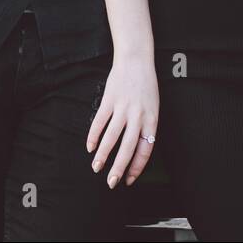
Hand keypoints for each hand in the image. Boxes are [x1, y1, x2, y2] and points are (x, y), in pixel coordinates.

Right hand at [87, 53, 158, 187]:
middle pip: (128, 147)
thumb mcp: (153, 107)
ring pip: (112, 136)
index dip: (137, 166)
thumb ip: (146, 127)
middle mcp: (138, 115)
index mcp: (152, 119)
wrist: (136, 60)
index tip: (129, 179)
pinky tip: (90, 147)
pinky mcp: (109, 99)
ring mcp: (123, 107)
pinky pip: (100, 121)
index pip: (146, 149)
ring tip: (96, 168)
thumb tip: (134, 150)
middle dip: (119, 167)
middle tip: (111, 182)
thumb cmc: (146, 86)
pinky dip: (94, 135)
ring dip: (103, 154)